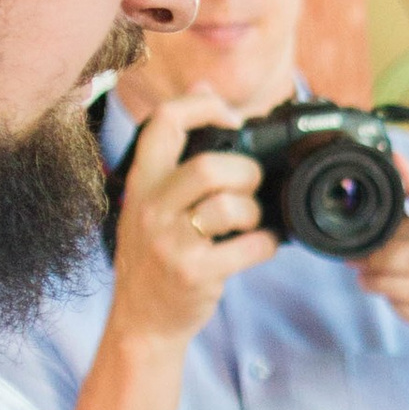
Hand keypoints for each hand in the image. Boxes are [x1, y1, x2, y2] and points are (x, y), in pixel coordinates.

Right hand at [108, 89, 275, 341]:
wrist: (142, 321)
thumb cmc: (155, 256)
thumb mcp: (150, 200)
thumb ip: (175, 152)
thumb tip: (204, 88)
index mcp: (141, 183)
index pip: (164, 122)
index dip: (203, 107)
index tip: (231, 118)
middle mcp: (150, 208)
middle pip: (210, 166)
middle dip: (246, 172)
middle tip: (252, 186)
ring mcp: (171, 242)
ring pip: (230, 205)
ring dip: (256, 212)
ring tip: (253, 223)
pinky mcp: (194, 272)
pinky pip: (249, 246)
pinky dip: (267, 244)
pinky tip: (262, 246)